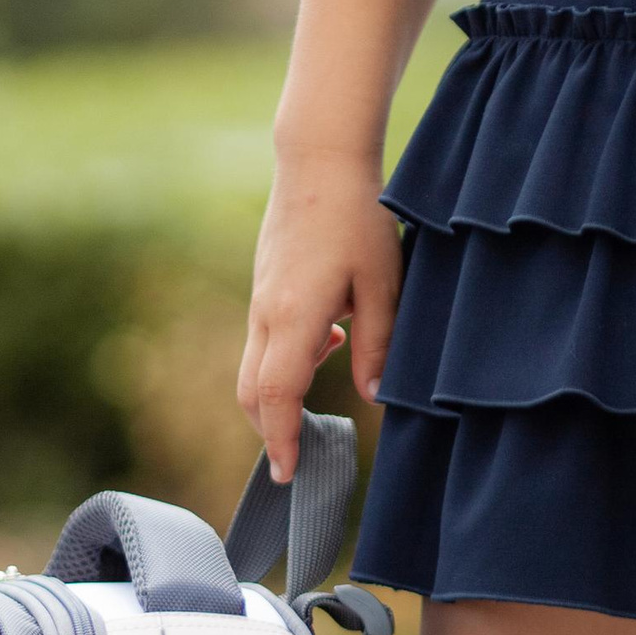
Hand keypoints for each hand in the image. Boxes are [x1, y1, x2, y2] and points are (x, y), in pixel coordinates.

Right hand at [238, 149, 402, 482]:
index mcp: (295, 316)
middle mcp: (267, 313)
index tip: (289, 473)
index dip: (281, 439)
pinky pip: (264, 340)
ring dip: (278, 397)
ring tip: (315, 410)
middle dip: (271, 431)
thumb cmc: (357, 219)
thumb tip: (375, 398)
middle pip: (252, 391)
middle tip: (296, 461)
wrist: (318, 161)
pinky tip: (330, 341)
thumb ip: (380, 345)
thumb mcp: (383, 284)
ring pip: (254, 367)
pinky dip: (284, 363)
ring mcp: (260, 299)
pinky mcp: (264, 287)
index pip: (277, 394)